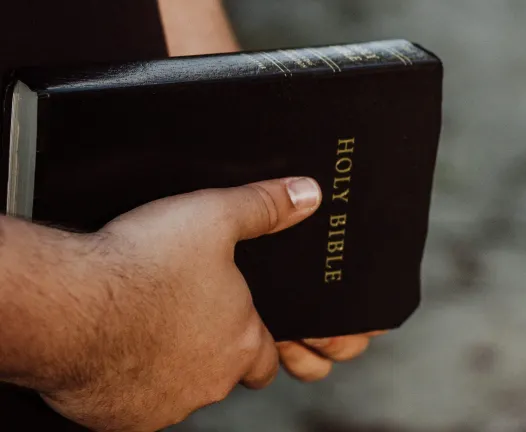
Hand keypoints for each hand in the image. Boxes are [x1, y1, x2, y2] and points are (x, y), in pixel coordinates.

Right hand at [31, 177, 376, 430]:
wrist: (67, 304)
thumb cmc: (137, 266)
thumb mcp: (214, 216)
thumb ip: (264, 207)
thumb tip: (304, 195)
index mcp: (240, 341)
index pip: (267, 359)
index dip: (256, 343)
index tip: (240, 330)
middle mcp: (210, 381)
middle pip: (223, 376)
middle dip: (212, 354)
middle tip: (184, 321)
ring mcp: (166, 405)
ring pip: (179, 392)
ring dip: (170, 368)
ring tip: (146, 328)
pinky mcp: (122, 419)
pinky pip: (134, 407)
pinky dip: (128, 386)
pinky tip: (115, 351)